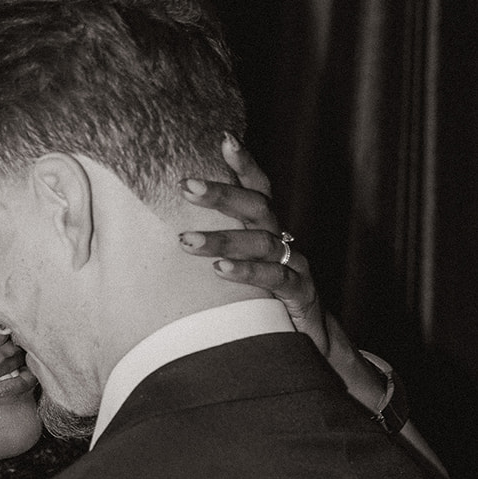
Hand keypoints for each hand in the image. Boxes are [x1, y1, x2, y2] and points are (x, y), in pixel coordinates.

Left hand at [178, 137, 329, 356]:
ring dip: (222, 239)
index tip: (224, 138)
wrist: (310, 341)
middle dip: (222, 194)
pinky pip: (274, 279)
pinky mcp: (302, 295)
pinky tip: (220, 270)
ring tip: (184, 240)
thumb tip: (167, 233)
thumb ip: (217, 249)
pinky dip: (247, 272)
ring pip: (261, 242)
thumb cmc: (264, 302)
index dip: (244, 163)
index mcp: (267, 230)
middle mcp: (283, 240)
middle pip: (257, 207)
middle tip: (185, 185)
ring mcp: (295, 265)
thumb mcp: (240, 270)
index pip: (258, 188)